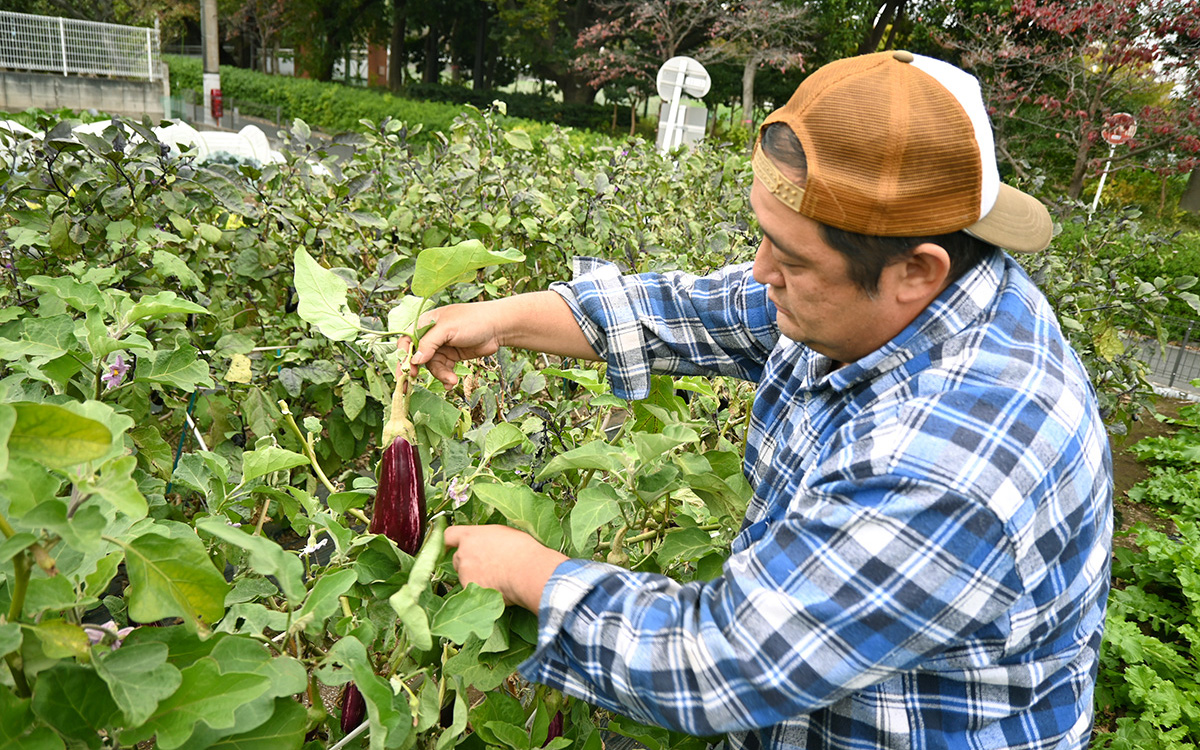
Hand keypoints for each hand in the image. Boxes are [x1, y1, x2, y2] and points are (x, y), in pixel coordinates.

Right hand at [406, 303, 502, 388]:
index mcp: (425, 323)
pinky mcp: (452, 356)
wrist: (498, 327)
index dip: (404, 356)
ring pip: (432, 366)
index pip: (406, 340)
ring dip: (440, 375)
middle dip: (417, 371)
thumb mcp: (447, 329)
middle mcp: (431, 335)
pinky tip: (452, 383)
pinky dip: (447, 377)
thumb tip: (415, 360)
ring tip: (452, 380)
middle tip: (413, 384)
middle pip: (417, 357)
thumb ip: (429, 343)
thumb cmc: (472, 320)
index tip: (407, 371)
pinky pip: (444, 370)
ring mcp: (442, 347)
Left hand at [444, 524, 567, 612]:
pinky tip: (497, 587)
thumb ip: (486, 538)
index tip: (449, 546)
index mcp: (470, 536)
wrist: (529, 571)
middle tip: (486, 565)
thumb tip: (486, 544)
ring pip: (465, 576)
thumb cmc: (522, 550)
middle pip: (457, 558)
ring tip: (497, 577)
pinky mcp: (470, 590)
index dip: (448, 542)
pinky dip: (481, 591)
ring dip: (475, 577)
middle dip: (467, 562)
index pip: (448, 536)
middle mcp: (463, 554)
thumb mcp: (502, 533)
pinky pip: (473, 591)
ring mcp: (465, 573)